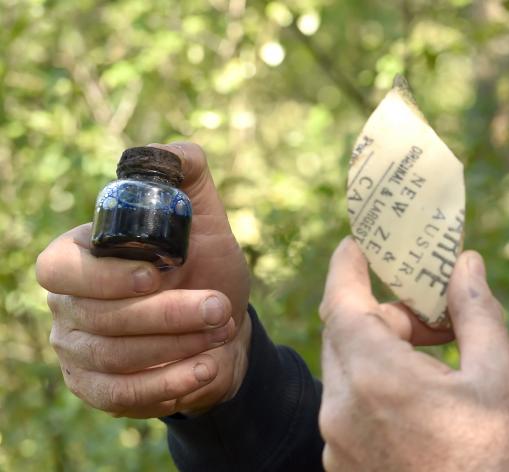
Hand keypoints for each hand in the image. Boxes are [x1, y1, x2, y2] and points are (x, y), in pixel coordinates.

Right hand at [36, 142, 251, 417]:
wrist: (225, 328)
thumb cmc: (205, 268)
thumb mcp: (204, 220)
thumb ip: (188, 178)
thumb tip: (173, 154)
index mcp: (79, 258)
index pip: (61, 268)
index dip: (105, 275)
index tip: (159, 273)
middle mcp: (67, 306)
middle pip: (98, 318)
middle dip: (167, 314)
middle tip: (219, 308)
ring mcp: (76, 352)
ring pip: (115, 357)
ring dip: (177, 345)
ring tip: (222, 331)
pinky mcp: (97, 390)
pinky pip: (121, 395)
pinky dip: (168, 384)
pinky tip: (206, 369)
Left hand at [317, 238, 508, 470]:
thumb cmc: (503, 463)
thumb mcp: (502, 379)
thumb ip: (477, 313)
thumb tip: (466, 266)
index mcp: (377, 379)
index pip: (342, 302)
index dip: (348, 266)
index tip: (359, 243)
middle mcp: (343, 412)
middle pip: (348, 336)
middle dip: (388, 313)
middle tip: (436, 307)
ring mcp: (340, 447)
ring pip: (351, 375)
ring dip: (387, 353)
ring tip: (445, 361)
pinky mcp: (349, 470)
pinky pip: (354, 411)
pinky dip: (381, 390)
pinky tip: (430, 402)